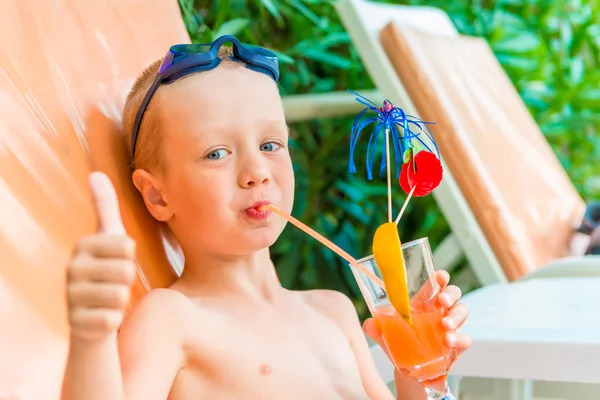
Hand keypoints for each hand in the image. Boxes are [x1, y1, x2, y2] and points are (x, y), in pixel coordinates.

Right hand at [67, 172, 135, 340]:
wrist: (90, 315)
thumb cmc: (106, 270)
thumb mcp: (108, 237)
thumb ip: (105, 206)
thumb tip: (96, 173)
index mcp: (84, 246)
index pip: (128, 246)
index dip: (130, 257)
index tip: (117, 261)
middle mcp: (72, 269)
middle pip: (126, 271)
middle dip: (127, 281)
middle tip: (114, 284)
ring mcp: (70, 297)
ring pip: (120, 295)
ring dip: (122, 300)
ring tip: (108, 299)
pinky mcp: (75, 323)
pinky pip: (112, 319)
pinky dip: (114, 319)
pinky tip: (102, 317)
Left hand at [363, 270, 470, 363]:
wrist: (411, 372)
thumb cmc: (402, 344)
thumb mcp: (386, 336)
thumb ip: (376, 329)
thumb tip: (369, 324)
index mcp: (424, 303)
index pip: (436, 284)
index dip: (441, 277)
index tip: (440, 276)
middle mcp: (441, 311)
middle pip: (454, 293)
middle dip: (450, 294)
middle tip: (442, 300)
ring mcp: (451, 327)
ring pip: (462, 312)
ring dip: (455, 316)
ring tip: (445, 325)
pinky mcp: (457, 346)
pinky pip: (465, 338)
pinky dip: (459, 338)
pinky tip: (449, 342)